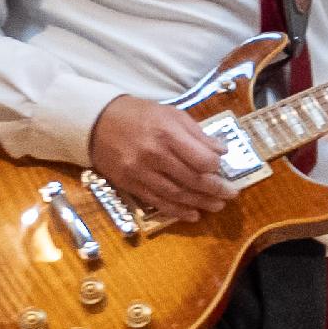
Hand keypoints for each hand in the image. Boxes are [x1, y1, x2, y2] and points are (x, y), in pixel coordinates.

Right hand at [91, 94, 233, 219]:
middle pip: (191, 179)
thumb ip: (197, 134)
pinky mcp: (128, 184)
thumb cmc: (140, 115)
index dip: (215, 167)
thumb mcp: (172, 114)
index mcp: (167, 133)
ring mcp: (139, 172)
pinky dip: (177, 210)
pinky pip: (156, 202)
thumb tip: (222, 151)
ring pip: (176, 194)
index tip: (222, 168)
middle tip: (231, 194)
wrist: (96, 122)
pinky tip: (192, 214)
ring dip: (200, 203)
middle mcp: (153, 155)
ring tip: (217, 206)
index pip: (200, 159)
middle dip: (215, 189)